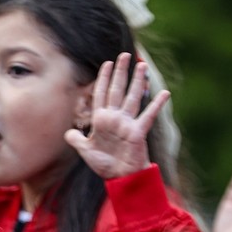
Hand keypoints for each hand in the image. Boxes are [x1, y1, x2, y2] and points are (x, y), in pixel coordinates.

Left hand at [66, 52, 168, 179]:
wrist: (120, 177)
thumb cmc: (104, 164)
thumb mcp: (86, 151)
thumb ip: (77, 140)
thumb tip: (68, 133)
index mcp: (102, 120)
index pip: (102, 94)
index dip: (103, 79)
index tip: (106, 64)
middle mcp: (115, 118)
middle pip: (117, 90)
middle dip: (120, 72)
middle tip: (124, 55)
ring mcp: (127, 123)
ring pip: (132, 98)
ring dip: (137, 81)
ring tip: (141, 65)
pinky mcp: (137, 132)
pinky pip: (148, 116)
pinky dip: (156, 105)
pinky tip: (164, 93)